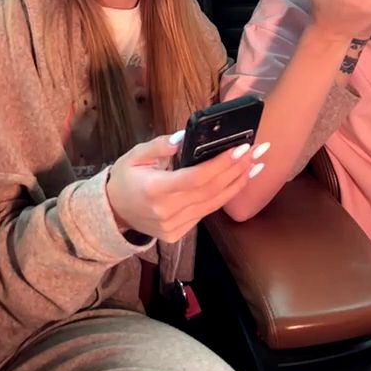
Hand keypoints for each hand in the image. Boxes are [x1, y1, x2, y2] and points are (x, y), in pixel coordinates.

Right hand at [105, 133, 268, 241]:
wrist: (112, 214)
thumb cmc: (125, 179)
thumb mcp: (134, 156)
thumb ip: (159, 146)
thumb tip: (185, 137)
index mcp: (155, 190)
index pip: (196, 178)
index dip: (221, 164)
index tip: (241, 148)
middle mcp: (167, 212)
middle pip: (211, 190)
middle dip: (237, 169)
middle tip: (258, 151)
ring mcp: (174, 226)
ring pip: (214, 203)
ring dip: (238, 183)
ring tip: (257, 164)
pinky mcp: (179, 233)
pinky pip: (206, 212)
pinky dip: (225, 196)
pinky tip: (239, 181)